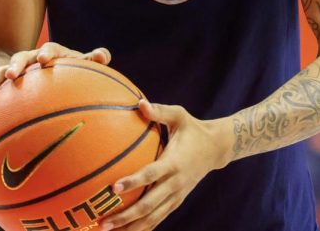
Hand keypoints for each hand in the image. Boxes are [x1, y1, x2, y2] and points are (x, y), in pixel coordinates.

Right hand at [0, 42, 110, 117]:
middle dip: (16, 65)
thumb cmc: (68, 69)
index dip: (47, 53)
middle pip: (21, 58)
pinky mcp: (4, 87)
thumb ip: (92, 59)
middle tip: (13, 74)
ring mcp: (15, 72)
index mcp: (50, 53)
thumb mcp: (80, 64)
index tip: (45, 60)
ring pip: (2, 74)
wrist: (44, 69)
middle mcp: (30, 59)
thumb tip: (104, 54)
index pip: (50, 49)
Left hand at [99, 101, 232, 230]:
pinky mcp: (177, 202)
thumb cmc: (192, 129)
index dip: (133, 182)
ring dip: (131, 227)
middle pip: (149, 205)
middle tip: (103, 222)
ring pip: (152, 217)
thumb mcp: (179, 115)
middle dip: (126, 216)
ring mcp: (176, 196)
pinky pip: (158, 218)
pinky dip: (142, 227)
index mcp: (173, 162)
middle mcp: (175, 183)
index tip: (114, 187)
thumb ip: (159, 110)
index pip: (151, 174)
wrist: (216, 149)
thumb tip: (139, 102)